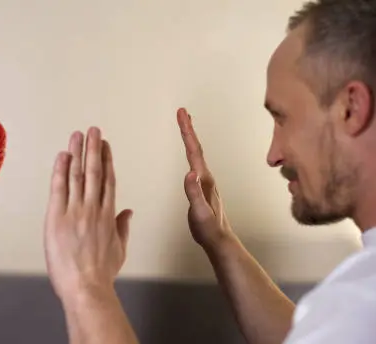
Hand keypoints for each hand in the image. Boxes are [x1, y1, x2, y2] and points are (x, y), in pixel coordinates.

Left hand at [44, 127, 132, 301]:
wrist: (86, 286)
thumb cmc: (102, 272)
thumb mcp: (119, 249)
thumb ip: (122, 227)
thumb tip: (128, 212)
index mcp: (108, 214)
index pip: (108, 180)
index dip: (107, 160)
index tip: (106, 145)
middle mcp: (93, 207)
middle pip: (94, 171)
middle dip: (93, 148)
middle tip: (93, 130)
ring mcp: (75, 210)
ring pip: (77, 175)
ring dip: (77, 152)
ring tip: (77, 135)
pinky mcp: (57, 217)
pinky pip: (59, 187)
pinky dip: (60, 170)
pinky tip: (62, 156)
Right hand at [177, 108, 233, 250]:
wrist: (219, 240)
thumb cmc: (208, 228)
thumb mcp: (200, 213)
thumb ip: (194, 193)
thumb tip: (189, 172)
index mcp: (204, 180)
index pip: (194, 151)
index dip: (187, 132)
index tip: (182, 114)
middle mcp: (205, 177)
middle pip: (196, 148)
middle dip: (188, 129)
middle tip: (182, 112)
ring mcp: (204, 182)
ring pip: (196, 154)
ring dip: (190, 138)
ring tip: (185, 126)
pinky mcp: (201, 187)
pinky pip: (195, 164)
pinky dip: (190, 152)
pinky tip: (189, 154)